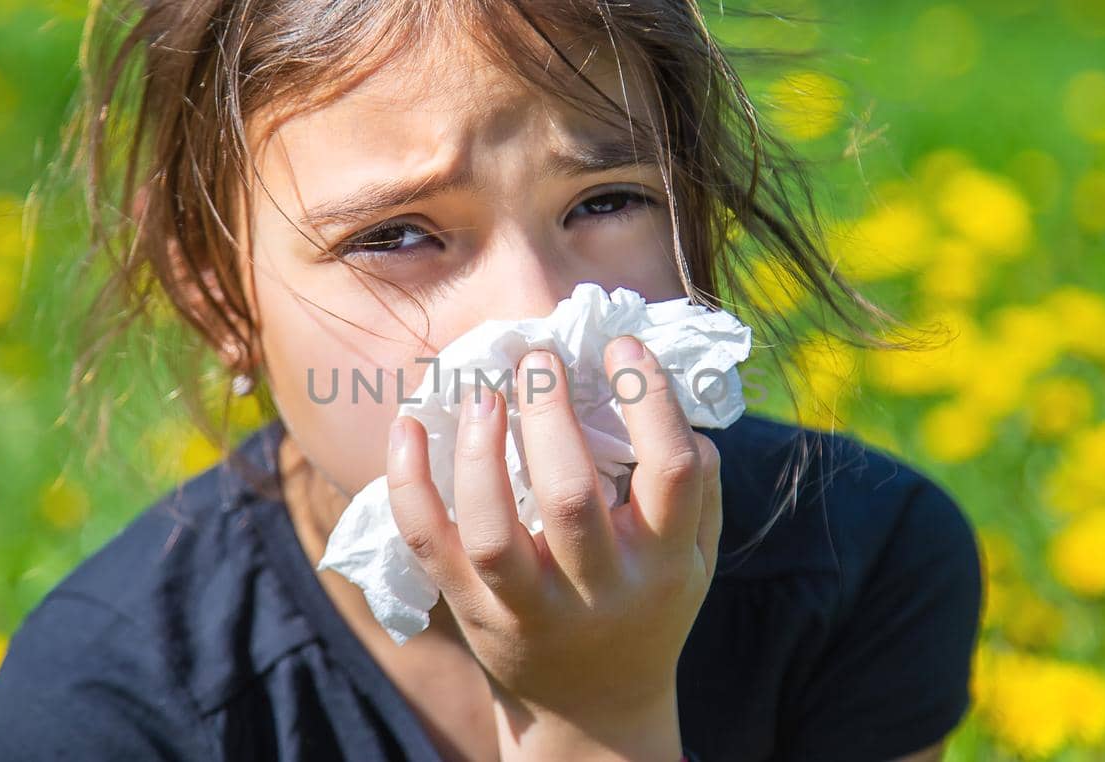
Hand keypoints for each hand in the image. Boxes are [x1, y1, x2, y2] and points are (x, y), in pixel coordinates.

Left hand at [386, 335, 721, 759]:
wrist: (591, 710)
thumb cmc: (646, 609)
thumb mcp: (692, 561)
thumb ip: (698, 490)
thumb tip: (676, 404)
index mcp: (663, 563)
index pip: (672, 472)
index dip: (650, 399)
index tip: (622, 346)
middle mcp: (597, 590)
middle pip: (570, 497)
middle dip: (550, 414)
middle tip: (538, 355)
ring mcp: (528, 607)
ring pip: (493, 530)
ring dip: (481, 452)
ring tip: (482, 392)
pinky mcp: (472, 611)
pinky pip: (430, 547)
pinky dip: (409, 486)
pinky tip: (407, 428)